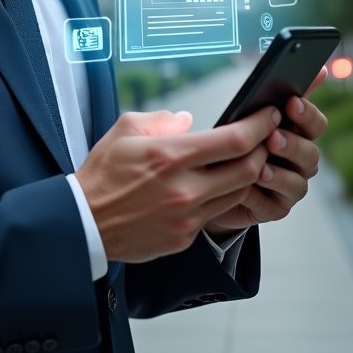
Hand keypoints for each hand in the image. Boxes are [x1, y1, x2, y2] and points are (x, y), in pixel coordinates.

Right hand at [74, 106, 279, 262]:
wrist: (83, 222)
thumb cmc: (102, 173)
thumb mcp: (124, 130)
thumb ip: (162, 120)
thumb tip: (189, 120)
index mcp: (170, 155)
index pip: (234, 140)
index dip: (259, 126)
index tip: (269, 115)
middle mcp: (184, 188)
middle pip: (248, 169)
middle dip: (264, 150)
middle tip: (265, 138)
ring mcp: (186, 216)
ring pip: (237, 193)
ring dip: (246, 175)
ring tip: (242, 161)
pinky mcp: (184, 237)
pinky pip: (215, 214)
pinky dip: (221, 197)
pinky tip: (213, 186)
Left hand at [203, 74, 327, 238]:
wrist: (210, 182)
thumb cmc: (234, 142)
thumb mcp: (247, 116)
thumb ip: (276, 95)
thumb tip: (316, 69)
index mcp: (296, 133)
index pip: (315, 123)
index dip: (307, 113)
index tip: (291, 102)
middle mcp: (299, 160)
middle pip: (311, 152)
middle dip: (293, 143)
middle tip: (273, 137)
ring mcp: (290, 186)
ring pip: (298, 181)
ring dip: (279, 173)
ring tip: (260, 167)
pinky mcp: (275, 208)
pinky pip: (275, 205)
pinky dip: (260, 195)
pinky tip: (246, 188)